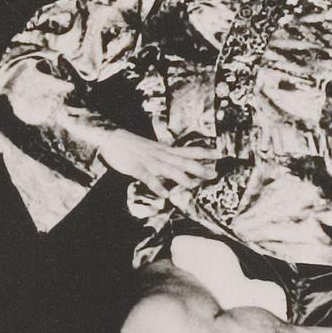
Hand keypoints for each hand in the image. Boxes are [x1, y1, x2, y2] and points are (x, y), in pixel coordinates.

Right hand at [98, 129, 217, 199]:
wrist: (111, 138)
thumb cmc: (132, 145)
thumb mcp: (153, 149)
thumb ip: (166, 157)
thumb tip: (179, 165)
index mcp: (165, 150)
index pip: (188, 150)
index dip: (204, 152)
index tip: (220, 154)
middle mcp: (160, 154)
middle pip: (182, 161)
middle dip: (198, 168)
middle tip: (214, 174)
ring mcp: (148, 161)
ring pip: (167, 169)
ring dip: (180, 177)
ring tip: (192, 185)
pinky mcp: (136, 167)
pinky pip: (147, 177)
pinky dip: (156, 185)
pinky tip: (164, 194)